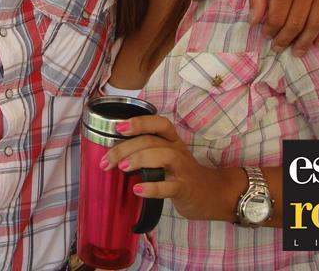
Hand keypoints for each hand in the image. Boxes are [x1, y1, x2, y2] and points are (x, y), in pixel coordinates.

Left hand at [102, 115, 230, 220]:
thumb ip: (146, 151)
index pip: (158, 123)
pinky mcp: (185, 189)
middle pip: (151, 141)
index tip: (118, 128)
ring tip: (122, 167)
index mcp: (172, 140)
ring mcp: (183, 169)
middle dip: (125, 148)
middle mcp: (178, 150)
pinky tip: (137, 190)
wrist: (212, 195)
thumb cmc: (181, 174)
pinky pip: (169, 186)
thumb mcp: (166, 157)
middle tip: (106, 161)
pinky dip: (152, 187)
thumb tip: (113, 154)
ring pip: (163, 156)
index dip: (139, 122)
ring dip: (139, 159)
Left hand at [249, 0, 318, 56]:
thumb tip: (254, 22)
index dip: (271, 31)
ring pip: (316, 23)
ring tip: (298, 52)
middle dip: (287, 40)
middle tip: (279, 49)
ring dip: (307, 41)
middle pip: (297, 24)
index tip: (267, 36)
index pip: (278, 17)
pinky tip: (318, 42)